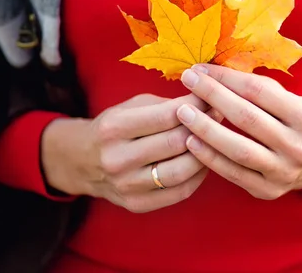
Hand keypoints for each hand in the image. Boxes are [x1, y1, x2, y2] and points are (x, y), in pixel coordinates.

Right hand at [41, 93, 220, 212]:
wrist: (81, 161)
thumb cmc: (115, 127)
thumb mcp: (131, 106)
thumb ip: (166, 105)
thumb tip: (208, 101)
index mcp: (114, 128)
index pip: (167, 116)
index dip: (196, 106)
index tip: (213, 97)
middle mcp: (117, 159)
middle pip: (175, 143)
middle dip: (204, 127)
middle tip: (220, 116)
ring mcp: (126, 186)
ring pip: (181, 171)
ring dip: (205, 153)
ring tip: (216, 139)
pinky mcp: (136, 204)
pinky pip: (180, 192)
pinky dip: (198, 176)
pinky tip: (205, 161)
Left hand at [176, 65, 301, 199]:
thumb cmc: (285, 120)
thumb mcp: (282, 100)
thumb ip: (253, 85)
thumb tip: (210, 70)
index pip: (258, 90)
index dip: (226, 78)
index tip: (199, 68)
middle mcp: (299, 146)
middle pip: (247, 117)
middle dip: (213, 96)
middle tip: (187, 81)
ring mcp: (284, 171)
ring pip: (239, 149)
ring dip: (207, 129)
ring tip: (184, 112)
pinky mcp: (268, 191)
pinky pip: (233, 173)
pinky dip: (209, 157)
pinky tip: (190, 141)